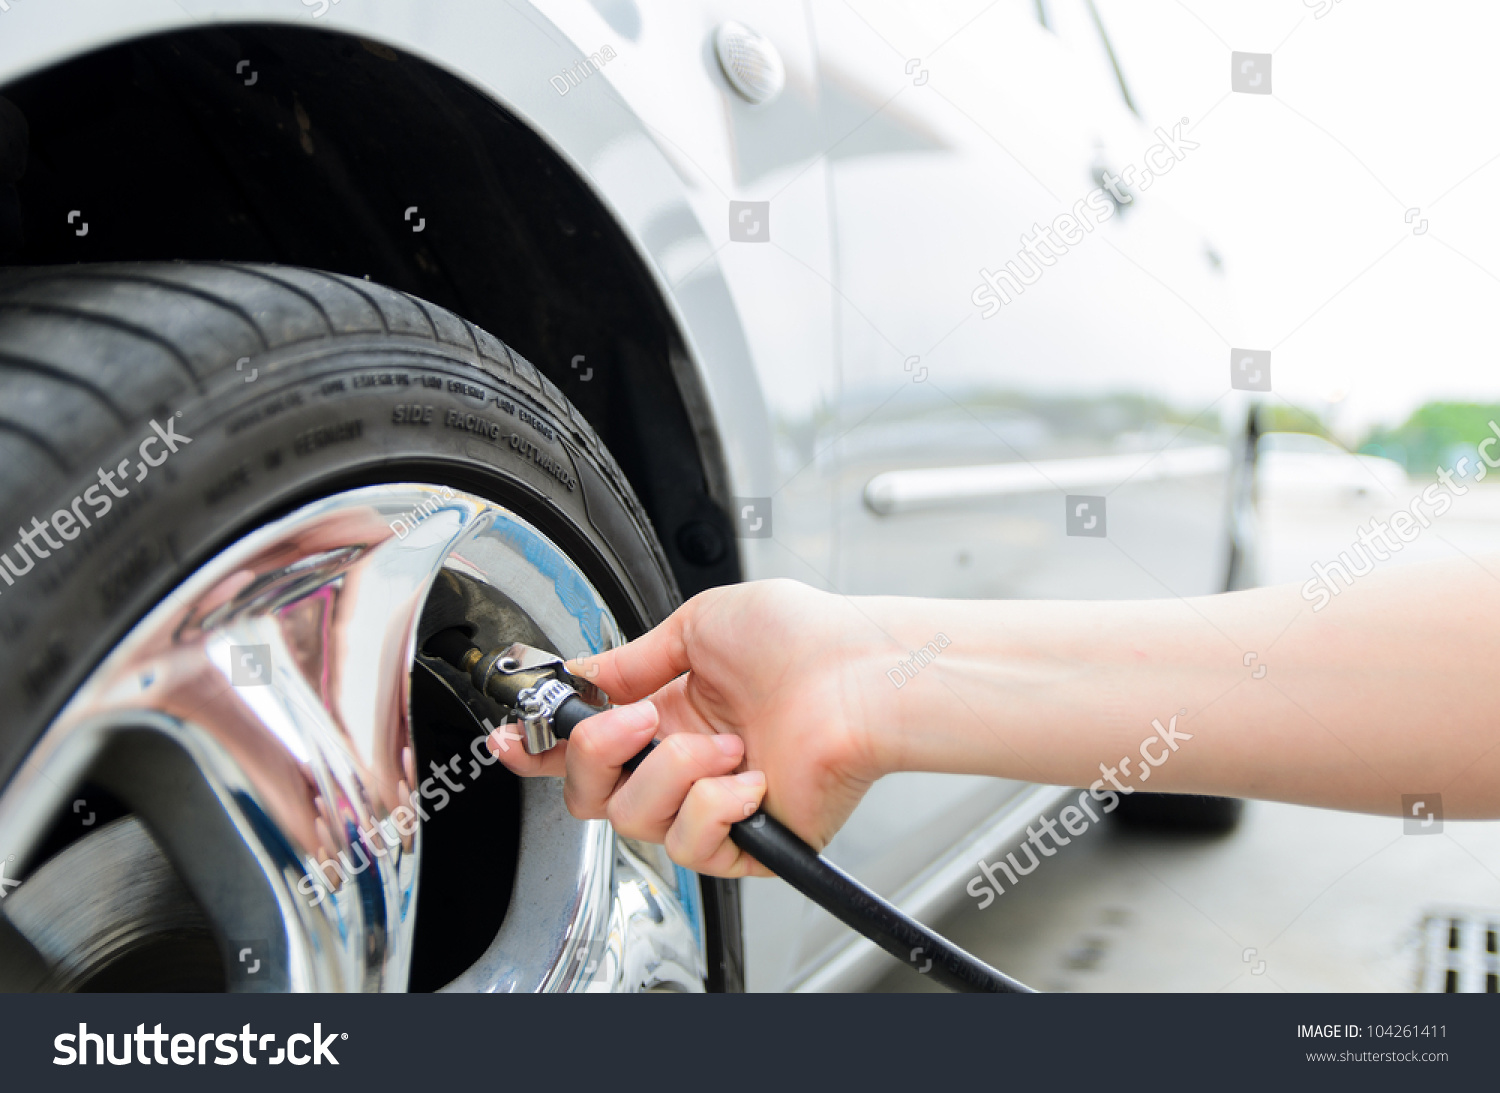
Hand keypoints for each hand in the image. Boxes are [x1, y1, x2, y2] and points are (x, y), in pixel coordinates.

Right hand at [488, 580, 887, 876]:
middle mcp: (685, 761)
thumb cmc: (805, 639)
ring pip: (635, 818)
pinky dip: (715, 804)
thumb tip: (582, 675)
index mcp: (669, 711)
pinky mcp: (747, 843)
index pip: (589, 747)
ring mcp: (714, 804)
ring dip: (673, 770)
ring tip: (725, 741)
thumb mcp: (698, 625)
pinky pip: (691, 844)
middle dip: (596, 754)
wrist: (860, 673)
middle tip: (638, 719)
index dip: (541, 750)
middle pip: (591, 794)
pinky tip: (750, 776)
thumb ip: (630, 659)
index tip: (513, 741)